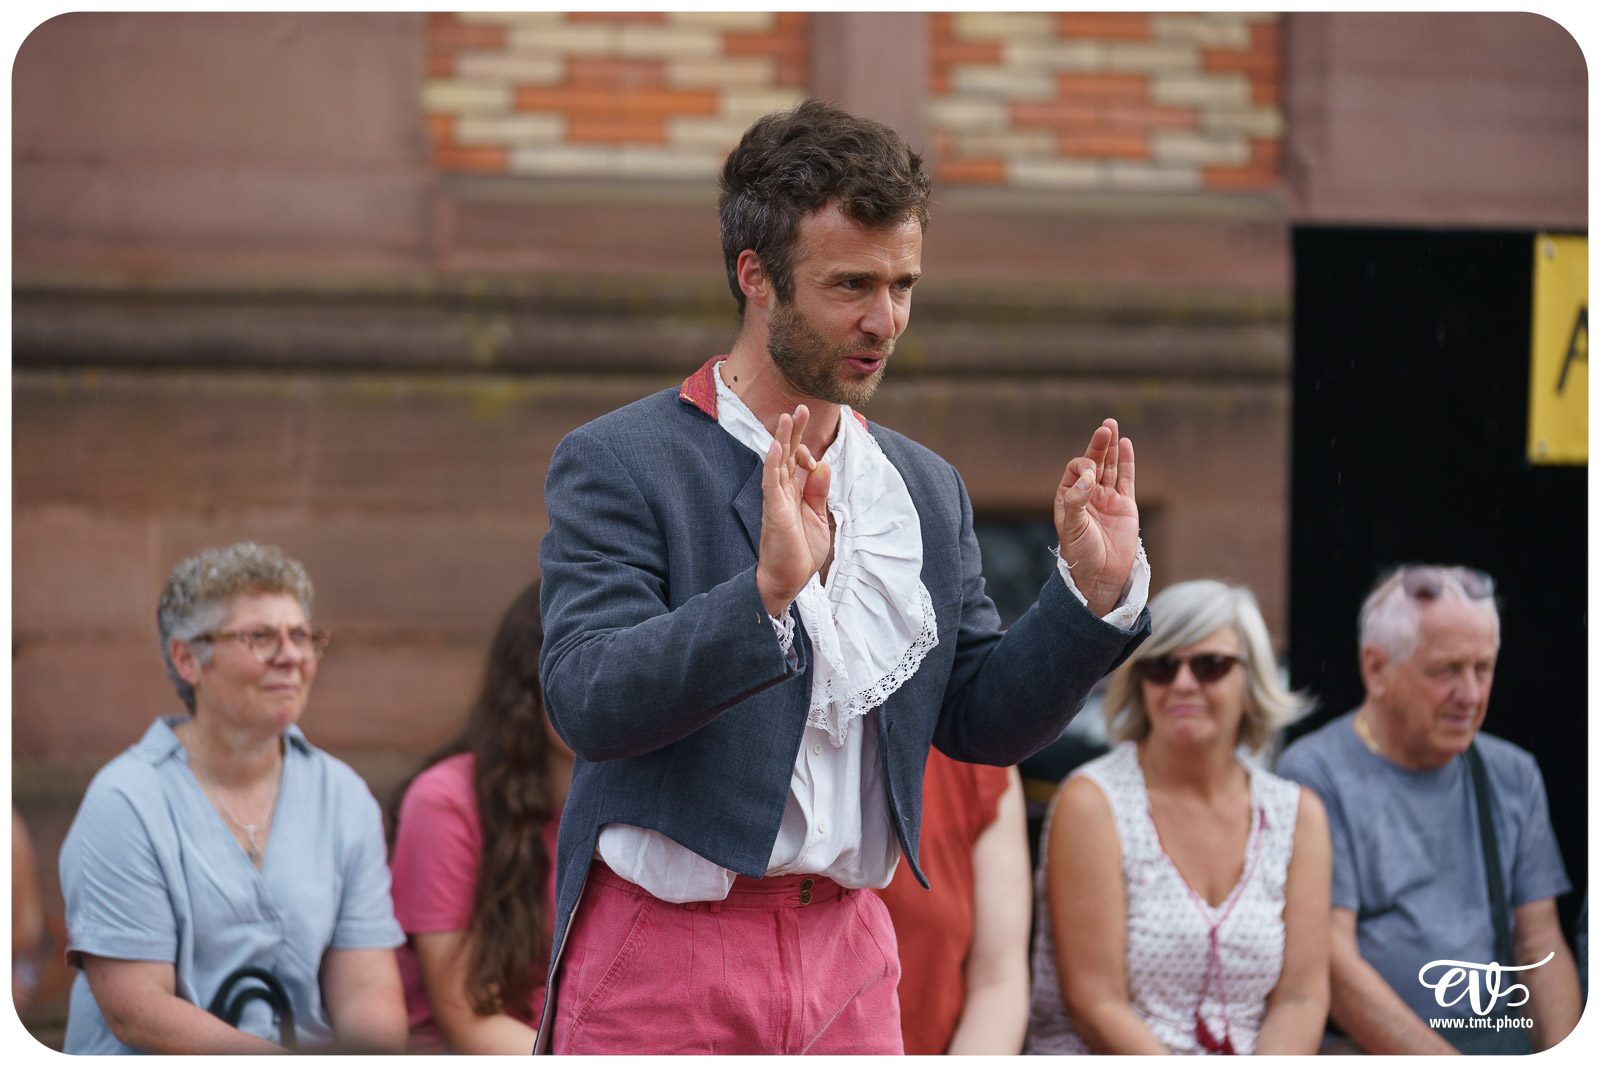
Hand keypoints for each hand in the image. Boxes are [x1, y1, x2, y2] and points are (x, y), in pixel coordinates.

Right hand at [755, 405, 832, 616]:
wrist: (788, 580)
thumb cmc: (800, 552)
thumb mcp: (818, 518)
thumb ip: (819, 492)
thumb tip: (822, 464)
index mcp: (794, 493)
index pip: (797, 462)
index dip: (806, 449)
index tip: (814, 449)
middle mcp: (782, 492)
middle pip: (787, 455)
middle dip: (794, 431)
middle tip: (800, 408)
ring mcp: (776, 500)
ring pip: (778, 463)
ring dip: (782, 439)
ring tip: (786, 416)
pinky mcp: (773, 510)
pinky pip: (771, 483)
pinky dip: (772, 464)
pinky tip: (775, 447)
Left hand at [1055, 418, 1138, 616]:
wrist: (1100, 576)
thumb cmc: (1080, 554)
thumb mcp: (1072, 528)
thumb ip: (1077, 501)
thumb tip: (1087, 479)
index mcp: (1069, 497)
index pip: (1076, 470)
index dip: (1084, 466)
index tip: (1090, 479)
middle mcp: (1087, 494)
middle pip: (1093, 462)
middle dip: (1098, 445)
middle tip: (1106, 426)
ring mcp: (1107, 499)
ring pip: (1110, 467)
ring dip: (1111, 447)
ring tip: (1111, 426)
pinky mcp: (1125, 506)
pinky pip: (1126, 479)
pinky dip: (1127, 462)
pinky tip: (1125, 444)